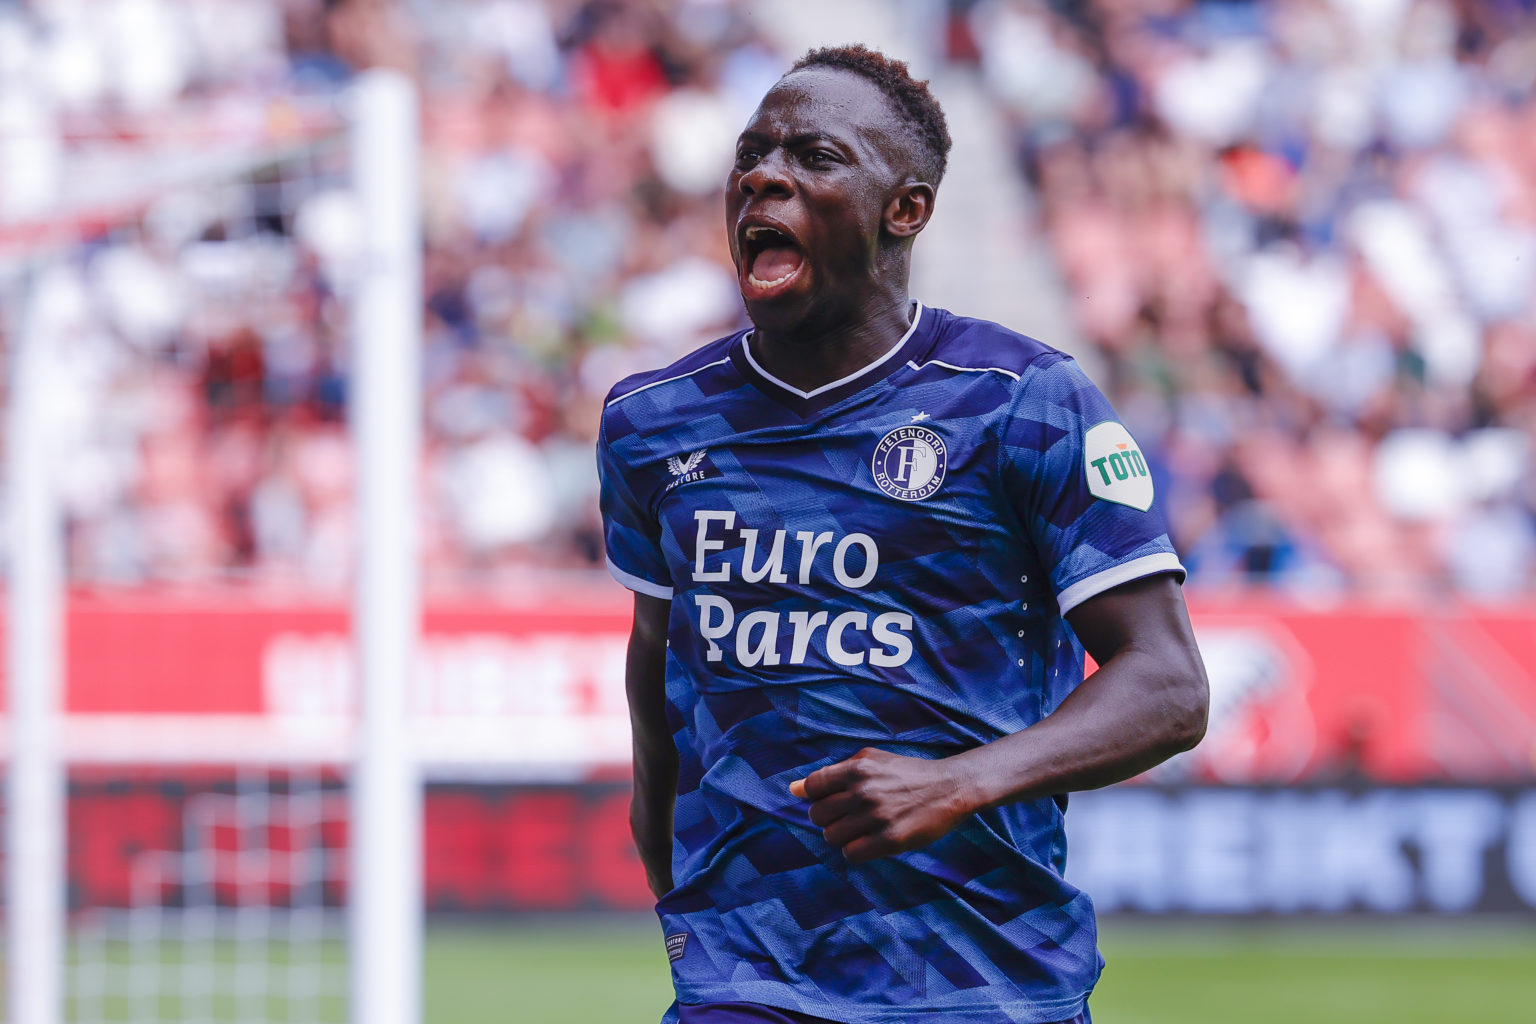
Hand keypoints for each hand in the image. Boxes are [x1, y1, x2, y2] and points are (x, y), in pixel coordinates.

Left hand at [789, 748, 979, 862]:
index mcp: (857, 768)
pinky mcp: (890, 840)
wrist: (950, 788)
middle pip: (817, 815)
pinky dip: (855, 851)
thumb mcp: (872, 761)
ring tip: (860, 829)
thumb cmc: (907, 774)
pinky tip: (869, 841)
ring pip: (831, 837)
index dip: (816, 797)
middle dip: (828, 819)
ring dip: (842, 836)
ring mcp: (877, 817)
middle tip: (848, 817)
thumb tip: (793, 790)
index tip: (832, 801)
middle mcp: (864, 791)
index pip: (813, 787)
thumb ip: (833, 774)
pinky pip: (852, 853)